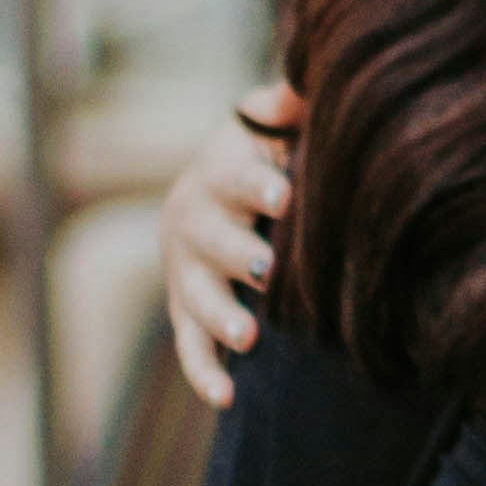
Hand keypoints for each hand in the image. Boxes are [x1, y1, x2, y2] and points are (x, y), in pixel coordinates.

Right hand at [163, 80, 299, 409]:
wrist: (223, 198)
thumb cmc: (270, 159)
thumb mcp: (276, 127)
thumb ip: (288, 107)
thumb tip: (299, 87)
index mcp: (216, 173)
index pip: (231, 176)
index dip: (255, 183)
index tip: (284, 194)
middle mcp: (193, 222)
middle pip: (210, 240)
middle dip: (236, 255)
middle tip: (267, 270)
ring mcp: (186, 273)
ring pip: (195, 298)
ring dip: (219, 318)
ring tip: (248, 338)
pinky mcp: (188, 313)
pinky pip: (190, 347)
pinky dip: (204, 373)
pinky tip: (227, 397)